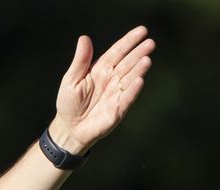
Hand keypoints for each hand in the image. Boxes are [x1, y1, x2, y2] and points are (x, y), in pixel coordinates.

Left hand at [50, 26, 155, 153]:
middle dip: (139, 53)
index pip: (117, 52)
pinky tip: (140, 81)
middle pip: (128, 63)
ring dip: (139, 70)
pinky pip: (127, 98)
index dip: (129, 42)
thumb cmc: (69, 102)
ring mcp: (116, 94)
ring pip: (130, 79)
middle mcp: (112, 79)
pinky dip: (133, 90)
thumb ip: (81, 61)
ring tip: (147, 60)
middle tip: (150, 43)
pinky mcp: (118, 110)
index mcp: (101, 69)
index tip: (142, 31)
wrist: (70, 128)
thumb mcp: (71, 79)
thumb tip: (84, 38)